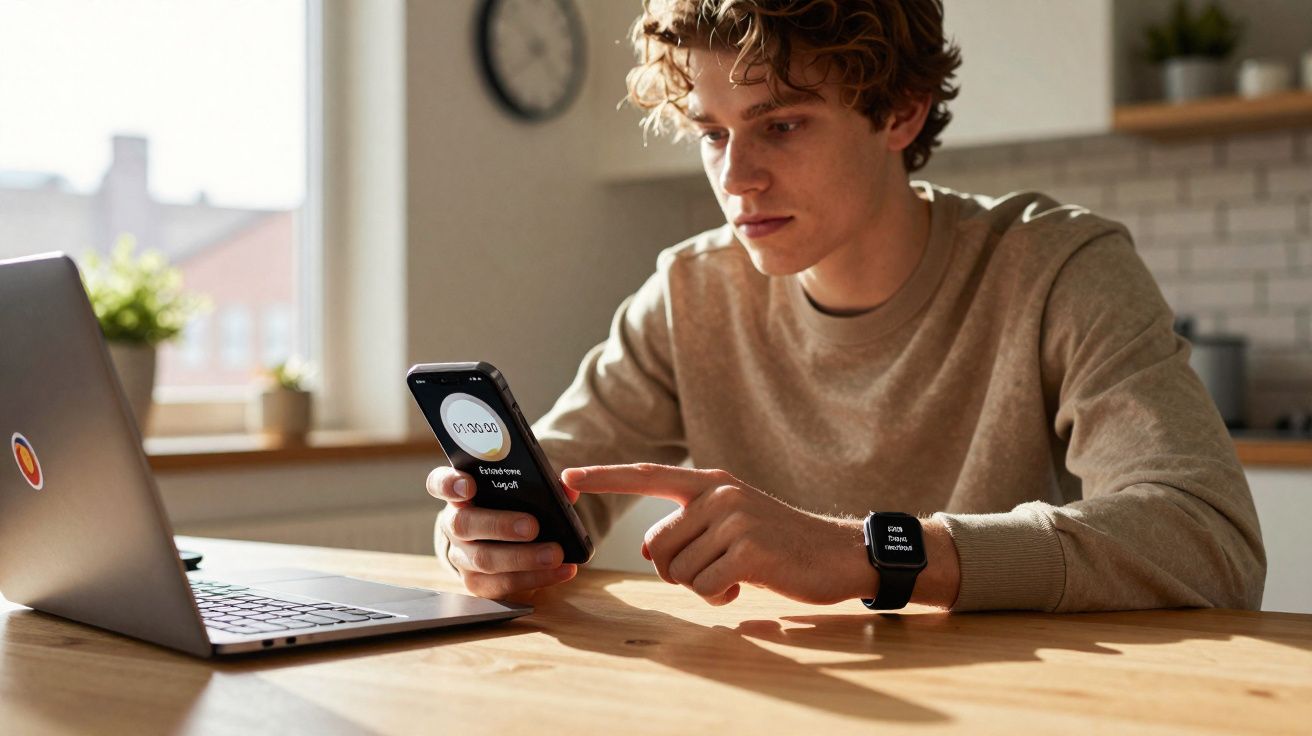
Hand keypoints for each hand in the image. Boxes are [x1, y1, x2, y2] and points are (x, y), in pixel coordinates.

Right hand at [427, 466, 578, 598]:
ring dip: (523, 558)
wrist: (502, 542)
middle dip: (499, 525)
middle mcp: (455, 525)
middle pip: (464, 524)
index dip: (451, 484)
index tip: (470, 485)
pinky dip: (536, 578)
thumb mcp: (521, 490)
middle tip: (532, 526)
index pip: (441, 484)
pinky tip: (562, 571)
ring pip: (483, 560)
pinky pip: (502, 585)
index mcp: (460, 494)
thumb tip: (569, 486)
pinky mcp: (477, 584)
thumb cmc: (512, 507)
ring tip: (555, 554)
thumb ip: (542, 484)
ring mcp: (462, 556)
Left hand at [561, 463, 877, 605]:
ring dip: (702, 586)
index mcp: (711, 483)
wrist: (838, 552)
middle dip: (675, 571)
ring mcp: (734, 520)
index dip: (603, 478)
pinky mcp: (748, 551)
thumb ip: (688, 526)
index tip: (566, 478)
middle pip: (656, 546)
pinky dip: (719, 597)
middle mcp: (718, 495)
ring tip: (737, 574)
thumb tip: (647, 548)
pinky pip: (705, 587)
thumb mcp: (732, 522)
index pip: (645, 475)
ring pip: (679, 571)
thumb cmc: (781, 541)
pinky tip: (744, 587)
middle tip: (712, 572)